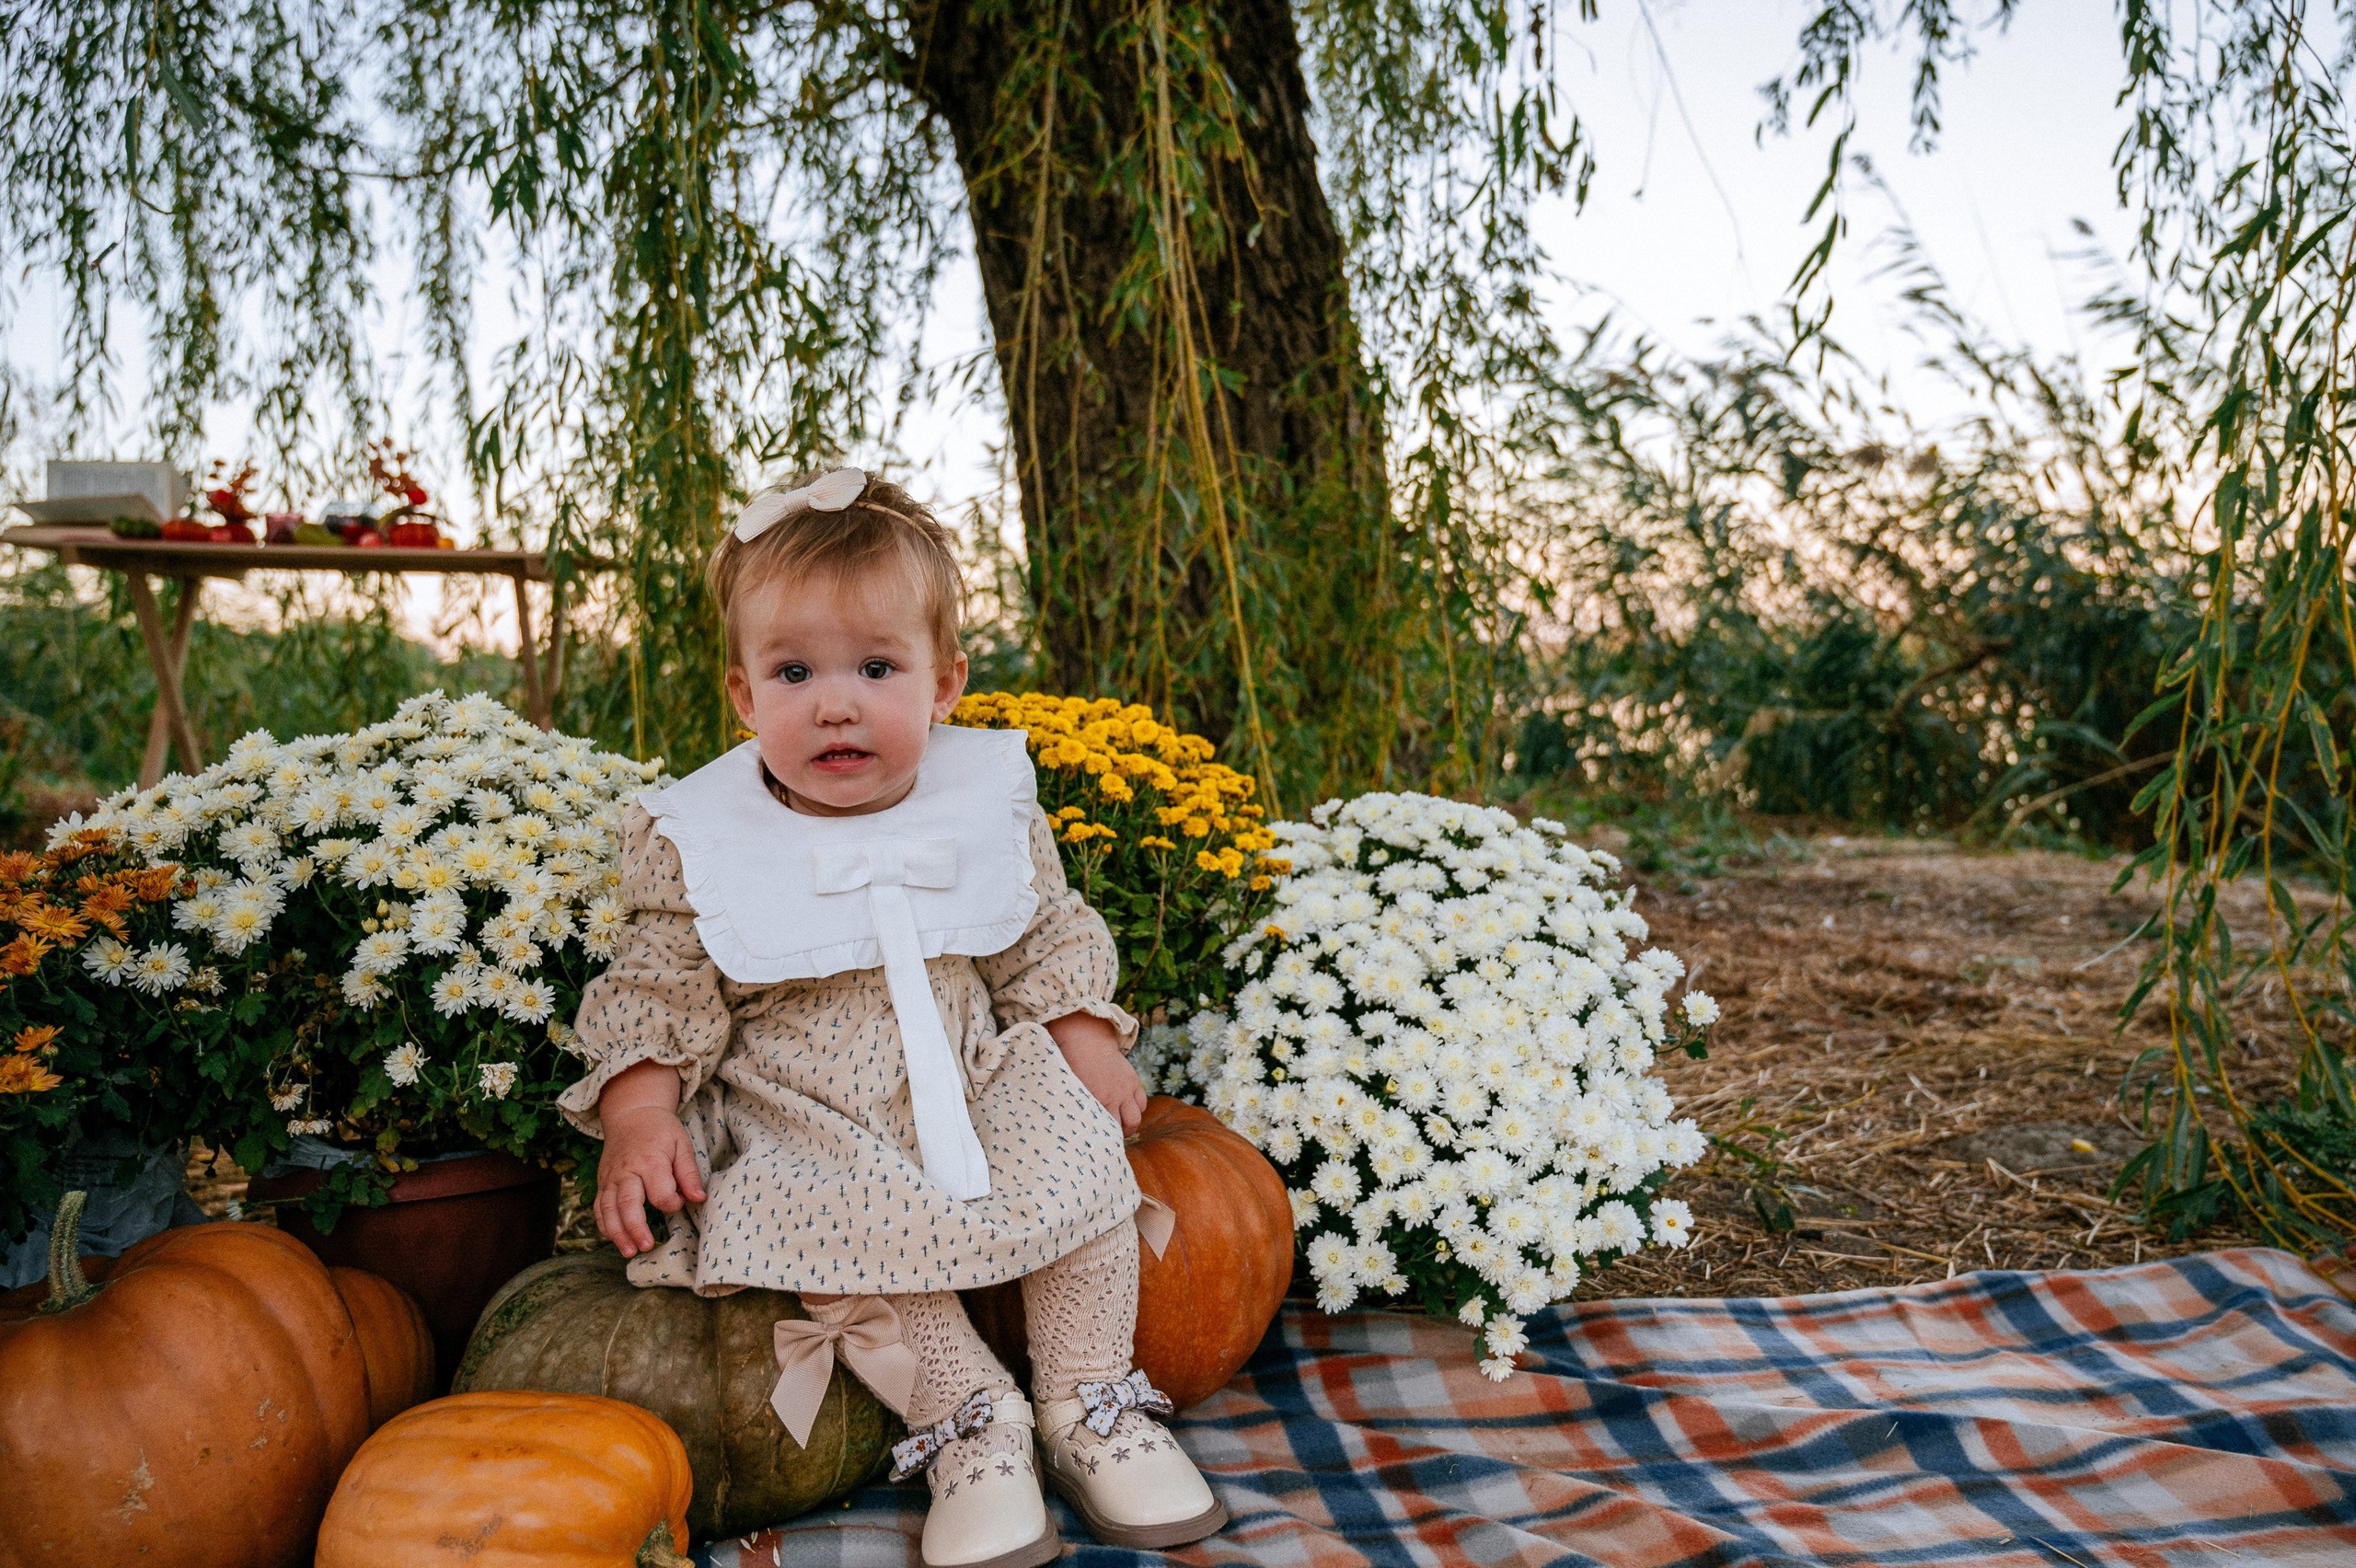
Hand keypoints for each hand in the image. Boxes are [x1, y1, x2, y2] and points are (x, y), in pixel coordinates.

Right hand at [593, 1102, 707, 1259]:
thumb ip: (689, 1173)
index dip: (672, 1202)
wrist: (631, 1114)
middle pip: (627, 1203)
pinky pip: (598, 1206)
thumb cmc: (661, 1131)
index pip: (660, 1192)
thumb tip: (698, 1198)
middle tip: (646, 1246)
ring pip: (608, 1209)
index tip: (680, 1201)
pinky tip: (614, 1238)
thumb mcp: (682, 1144)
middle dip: (636, 1227)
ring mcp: (611, 1177)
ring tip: (629, 1251)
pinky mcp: (602, 1181)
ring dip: (617, 1232)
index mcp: (650, 1160)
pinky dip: (604, 1224)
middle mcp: (627, 1171)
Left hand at [1047, 1011, 1146, 1133]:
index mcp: (1095, 1100)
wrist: (1086, 1040)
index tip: (1099, 1146)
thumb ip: (1076, 1106)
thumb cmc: (1072, 1064)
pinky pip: (1142, 1102)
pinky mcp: (1133, 1081)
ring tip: (1121, 1128)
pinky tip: (1127, 1110)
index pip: (1105, 1129)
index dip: (1104, 1140)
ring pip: (1136, 1117)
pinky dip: (1137, 1109)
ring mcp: (1125, 1089)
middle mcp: (1113, 1096)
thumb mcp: (1069, 1087)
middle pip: (1125, 1126)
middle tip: (1111, 1139)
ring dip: (1130, 1125)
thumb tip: (1071, 1125)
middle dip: (1119, 1136)